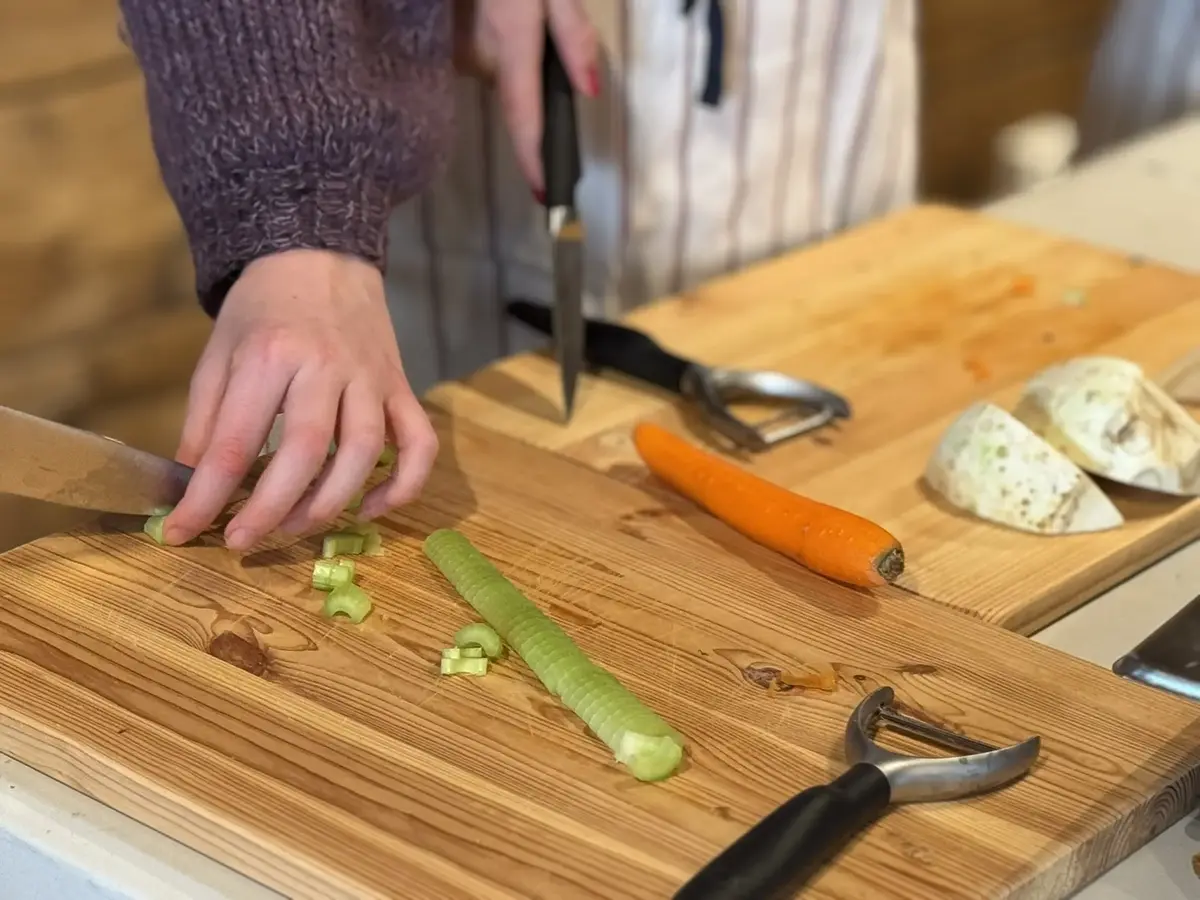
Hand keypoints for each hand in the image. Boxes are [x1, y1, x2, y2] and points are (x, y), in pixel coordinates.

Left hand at [163, 250, 436, 549]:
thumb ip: (206, 420)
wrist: (321, 255)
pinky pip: (419, 444)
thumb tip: (194, 486)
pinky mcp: (402, 387)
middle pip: (306, 452)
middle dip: (270, 511)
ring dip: (330, 504)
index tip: (180, 533)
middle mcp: (325, 366)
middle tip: (241, 543)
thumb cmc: (263, 308)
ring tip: (294, 529)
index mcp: (270, 355)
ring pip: (364, 453)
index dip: (207, 497)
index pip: (236, 441)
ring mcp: (372, 378)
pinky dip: (402, 486)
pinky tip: (370, 509)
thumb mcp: (218, 353)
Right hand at [454, 0, 598, 193]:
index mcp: (511, 40)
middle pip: (516, 94)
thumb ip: (573, 35)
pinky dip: (495, 43)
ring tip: (517, 11)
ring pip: (498, 73)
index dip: (532, 159)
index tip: (542, 194)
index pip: (523, 115)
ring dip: (512, 53)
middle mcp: (478, 57)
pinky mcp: (441, 43)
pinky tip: (495, 12)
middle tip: (542, 23)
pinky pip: (479, 57)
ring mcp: (455, 52)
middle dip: (533, 75)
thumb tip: (590, 91)